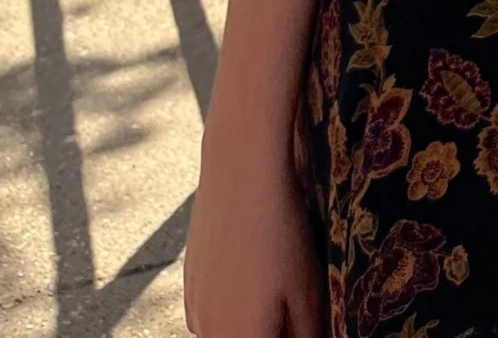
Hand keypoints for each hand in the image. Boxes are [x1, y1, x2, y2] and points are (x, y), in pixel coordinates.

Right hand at [184, 146, 323, 337]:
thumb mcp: (308, 292)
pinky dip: (235, 301)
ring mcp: (193, 309)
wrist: (239, 175)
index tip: (302, 318)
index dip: (290, 333)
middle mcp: (207, 333)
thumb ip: (308, 335)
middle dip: (272, 329)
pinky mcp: (188, 285)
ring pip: (228, 329)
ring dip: (252, 320)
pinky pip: (214, 310)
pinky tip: (256, 267)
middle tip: (294, 300)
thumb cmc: (280, 234)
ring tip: (278, 280)